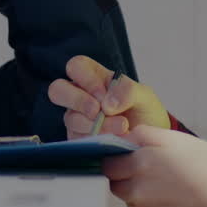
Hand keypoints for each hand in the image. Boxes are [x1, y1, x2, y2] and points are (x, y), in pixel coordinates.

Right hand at [48, 55, 169, 137]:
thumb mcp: (144, 96)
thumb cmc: (143, 112)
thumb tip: (106, 104)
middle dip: (77, 100)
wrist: (149, 140)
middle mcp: (80, 96)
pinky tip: (114, 140)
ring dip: (97, 124)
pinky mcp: (78, 140)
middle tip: (98, 111)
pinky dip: (96, 140)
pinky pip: (77, 139)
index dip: (86, 79)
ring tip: (122, 128)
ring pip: (70, 118)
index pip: (76, 66)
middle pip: (57, 90)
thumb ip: (128, 91)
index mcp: (94, 77)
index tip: (104, 93)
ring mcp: (77, 119)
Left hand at [103, 126, 206, 206]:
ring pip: (132, 205)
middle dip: (129, 181)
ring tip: (171, 194)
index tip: (129, 162)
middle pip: (117, 186)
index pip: (109, 165)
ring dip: (143, 199)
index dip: (119, 162)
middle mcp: (137, 191)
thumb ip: (144, 135)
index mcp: (140, 164)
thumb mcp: (178, 139)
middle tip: (154, 178)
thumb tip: (124, 139)